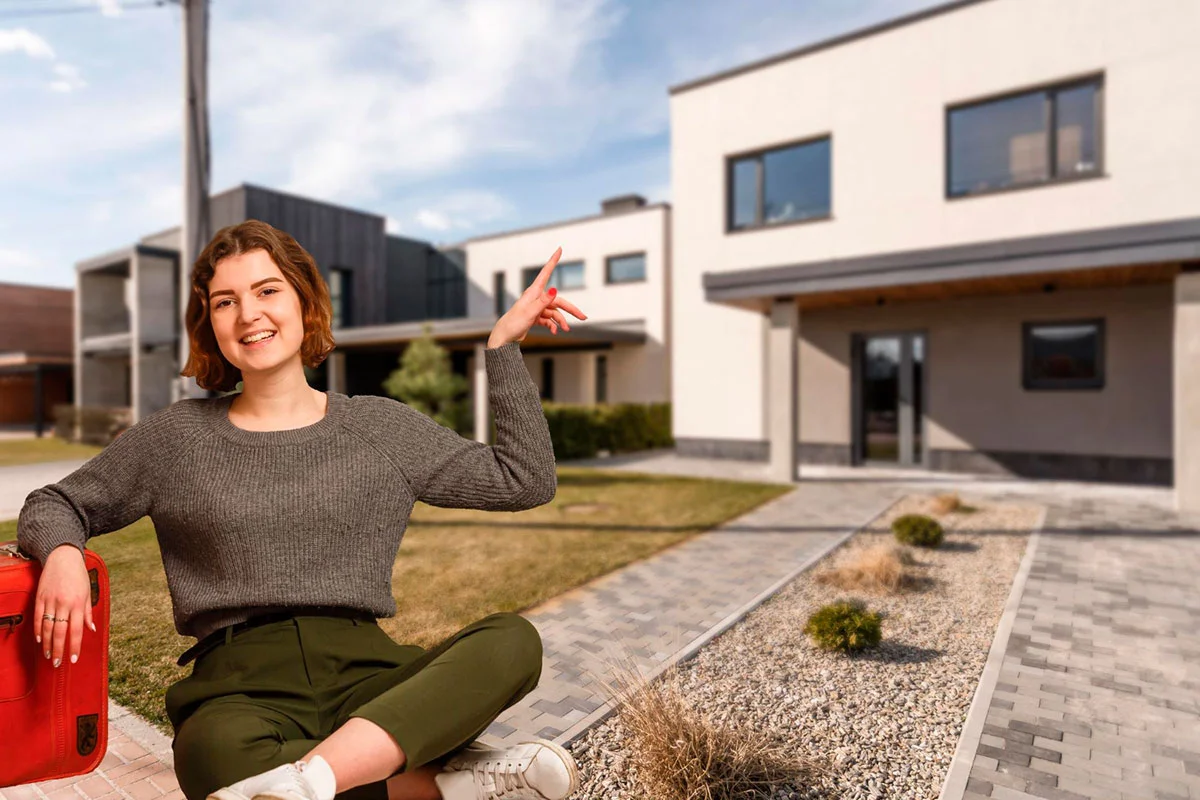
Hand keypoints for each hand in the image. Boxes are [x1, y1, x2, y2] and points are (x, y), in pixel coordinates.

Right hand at [33, 544, 95, 667]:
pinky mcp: (40, 598)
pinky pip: (38, 617)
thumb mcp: (88, 592)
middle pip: (60, 632)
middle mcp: (65, 604)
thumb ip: (88, 613)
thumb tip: (91, 629)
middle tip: (57, 663)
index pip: (77, 630)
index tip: (74, 659)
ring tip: (48, 655)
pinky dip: (39, 630)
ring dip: (47, 644)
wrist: (63, 558)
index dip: (75, 646)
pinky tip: (40, 640)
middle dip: (59, 650)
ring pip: (48, 627)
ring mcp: (51, 601)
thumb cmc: (79, 575)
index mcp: (79, 603)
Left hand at [488, 247, 586, 347]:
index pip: (546, 272)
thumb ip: (543, 301)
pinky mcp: (536, 317)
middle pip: (558, 301)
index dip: (553, 260)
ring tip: (565, 330)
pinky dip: (553, 325)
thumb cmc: (514, 322)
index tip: (559, 249)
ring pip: (555, 312)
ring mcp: (537, 308)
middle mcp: (537, 298)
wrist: (505, 337)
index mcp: (534, 292)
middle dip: (571, 310)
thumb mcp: (530, 312)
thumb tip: (555, 289)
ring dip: (561, 321)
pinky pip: (549, 319)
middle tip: (584, 317)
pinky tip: (555, 331)